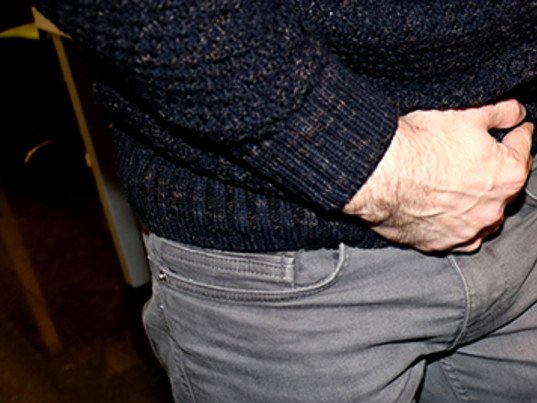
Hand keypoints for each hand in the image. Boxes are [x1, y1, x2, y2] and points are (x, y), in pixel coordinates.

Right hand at [343, 99, 533, 251]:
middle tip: (478, 156)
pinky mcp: (439, 243)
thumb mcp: (465, 114)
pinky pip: (458, 238)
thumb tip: (516, 112)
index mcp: (507, 174)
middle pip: (505, 186)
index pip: (523, 148)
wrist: (378, 174)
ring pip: (485, 218)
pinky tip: (446, 213)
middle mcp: (492, 208)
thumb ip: (500, 112)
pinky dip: (458, 227)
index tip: (514, 129)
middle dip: (497, 170)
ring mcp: (466, 230)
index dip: (517, 134)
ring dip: (480, 204)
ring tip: (460, 188)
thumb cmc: (420, 145)